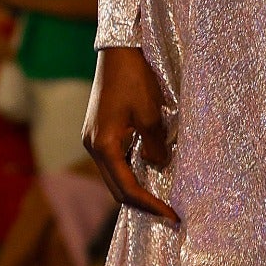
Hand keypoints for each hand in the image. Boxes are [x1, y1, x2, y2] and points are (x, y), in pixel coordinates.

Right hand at [85, 45, 178, 224]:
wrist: (119, 50)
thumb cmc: (135, 79)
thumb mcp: (151, 115)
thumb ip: (154, 147)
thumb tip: (157, 165)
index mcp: (103, 146)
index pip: (127, 189)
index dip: (150, 205)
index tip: (172, 215)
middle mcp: (93, 146)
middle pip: (116, 188)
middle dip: (142, 203)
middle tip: (168, 214)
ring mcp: (93, 139)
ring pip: (115, 175)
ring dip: (136, 188)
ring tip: (161, 198)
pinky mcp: (99, 131)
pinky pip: (115, 161)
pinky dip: (132, 171)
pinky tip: (150, 172)